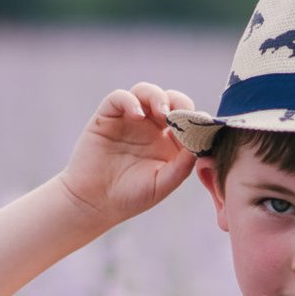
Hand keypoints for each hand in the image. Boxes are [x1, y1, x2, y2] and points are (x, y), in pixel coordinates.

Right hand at [57, 82, 197, 224]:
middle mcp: (151, 127)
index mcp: (168, 142)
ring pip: (146, 92)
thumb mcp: (162, 183)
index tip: (200, 127)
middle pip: (170, 100)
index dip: (195, 119)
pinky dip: (130, 101)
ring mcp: (129, 119)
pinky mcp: (107, 116)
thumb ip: (182, 165)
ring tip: (162, 113)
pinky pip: (119, 97)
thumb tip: (200, 144)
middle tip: (181, 116)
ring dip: (157, 97)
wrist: (94, 202)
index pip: (187, 120)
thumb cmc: (130, 196)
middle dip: (179, 103)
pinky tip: (138, 115)